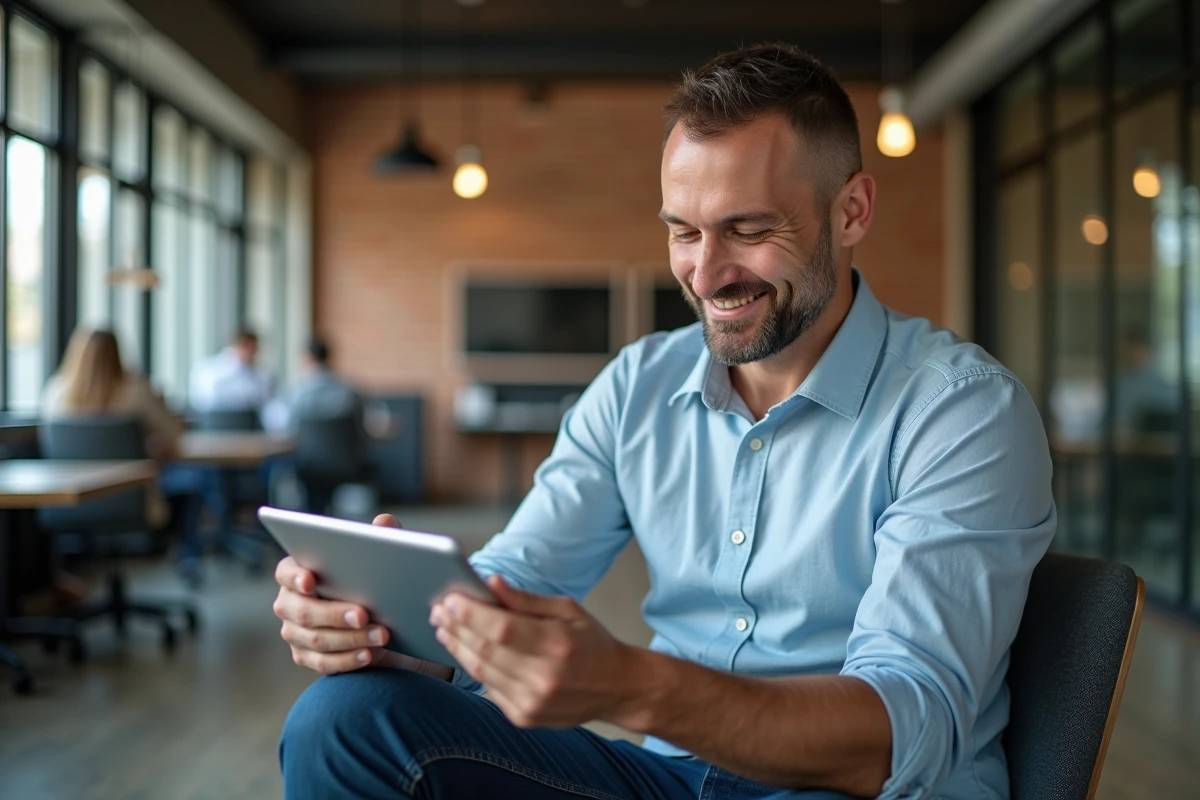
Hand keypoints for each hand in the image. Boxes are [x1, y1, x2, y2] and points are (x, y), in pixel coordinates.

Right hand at [273, 513, 452, 678]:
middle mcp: (289, 603)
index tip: (312, 580)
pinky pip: (323, 662)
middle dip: (334, 614)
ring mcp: (294, 632)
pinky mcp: (305, 656)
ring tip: (381, 634)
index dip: (295, 576)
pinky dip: (347, 660)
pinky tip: (369, 654)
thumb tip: (385, 522)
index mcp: (297, 572)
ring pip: (316, 639)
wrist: (381, 620)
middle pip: (303, 611)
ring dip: (350, 638)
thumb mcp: (379, 558)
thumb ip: (381, 538)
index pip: (285, 572)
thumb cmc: (371, 580)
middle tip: (364, 614)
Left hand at [430, 575, 641, 727]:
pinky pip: (488, 689)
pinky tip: (466, 651)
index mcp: (557, 644)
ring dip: (457, 647)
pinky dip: (475, 668)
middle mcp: (543, 677)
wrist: (618, 687)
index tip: (450, 599)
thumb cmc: (593, 643)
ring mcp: (532, 702)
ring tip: (444, 629)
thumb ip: (525, 600)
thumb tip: (491, 583)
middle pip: (485, 650)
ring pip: (480, 672)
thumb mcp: (567, 609)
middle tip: (439, 611)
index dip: (470, 613)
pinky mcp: (524, 717)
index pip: (501, 628)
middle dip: (456, 628)